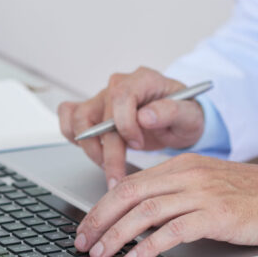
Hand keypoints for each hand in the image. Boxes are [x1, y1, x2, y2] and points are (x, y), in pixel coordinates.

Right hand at [57, 67, 204, 188]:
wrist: (179, 119)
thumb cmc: (184, 114)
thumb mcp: (190, 115)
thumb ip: (171, 111)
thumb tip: (145, 116)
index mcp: (143, 79)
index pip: (121, 96)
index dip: (125, 124)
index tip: (138, 144)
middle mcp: (118, 85)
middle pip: (98, 116)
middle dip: (107, 151)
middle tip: (118, 176)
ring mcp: (102, 98)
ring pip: (78, 119)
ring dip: (89, 148)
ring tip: (107, 166)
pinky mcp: (92, 111)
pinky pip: (68, 116)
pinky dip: (72, 135)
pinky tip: (92, 150)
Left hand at [73, 154, 257, 256]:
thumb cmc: (252, 194)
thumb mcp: (206, 183)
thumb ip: (174, 192)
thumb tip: (138, 214)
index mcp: (181, 165)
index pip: (130, 183)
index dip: (103, 206)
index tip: (87, 227)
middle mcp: (187, 175)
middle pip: (130, 194)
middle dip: (100, 220)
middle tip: (84, 242)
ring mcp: (202, 193)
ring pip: (146, 212)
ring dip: (118, 235)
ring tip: (102, 254)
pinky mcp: (217, 214)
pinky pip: (174, 230)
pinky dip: (150, 245)